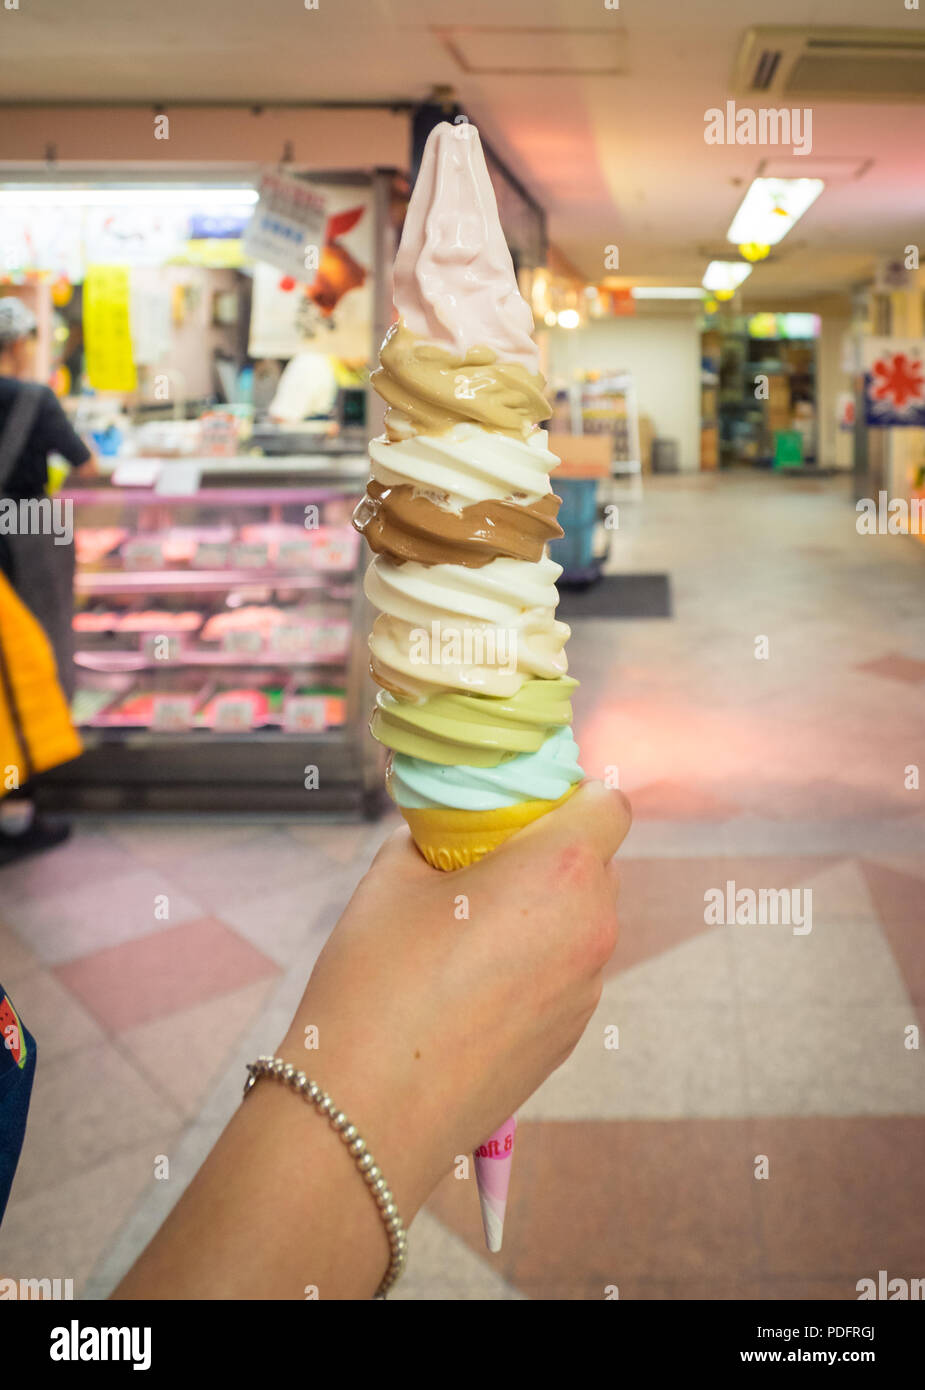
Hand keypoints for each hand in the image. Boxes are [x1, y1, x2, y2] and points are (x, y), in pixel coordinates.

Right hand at [277, 779, 630, 1220]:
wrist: (369, 1112)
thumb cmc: (377, 982)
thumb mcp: (390, 878)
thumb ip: (429, 839)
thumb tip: (441, 835)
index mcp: (561, 872)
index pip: (609, 805)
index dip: (572, 796)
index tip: (522, 808)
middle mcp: (593, 928)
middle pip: (598, 863)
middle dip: (551, 853)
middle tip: (483, 864)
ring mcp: (587, 989)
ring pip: (584, 921)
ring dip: (544, 911)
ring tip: (469, 931)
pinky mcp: (571, 1037)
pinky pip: (568, 971)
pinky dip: (537, 961)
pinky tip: (472, 983)